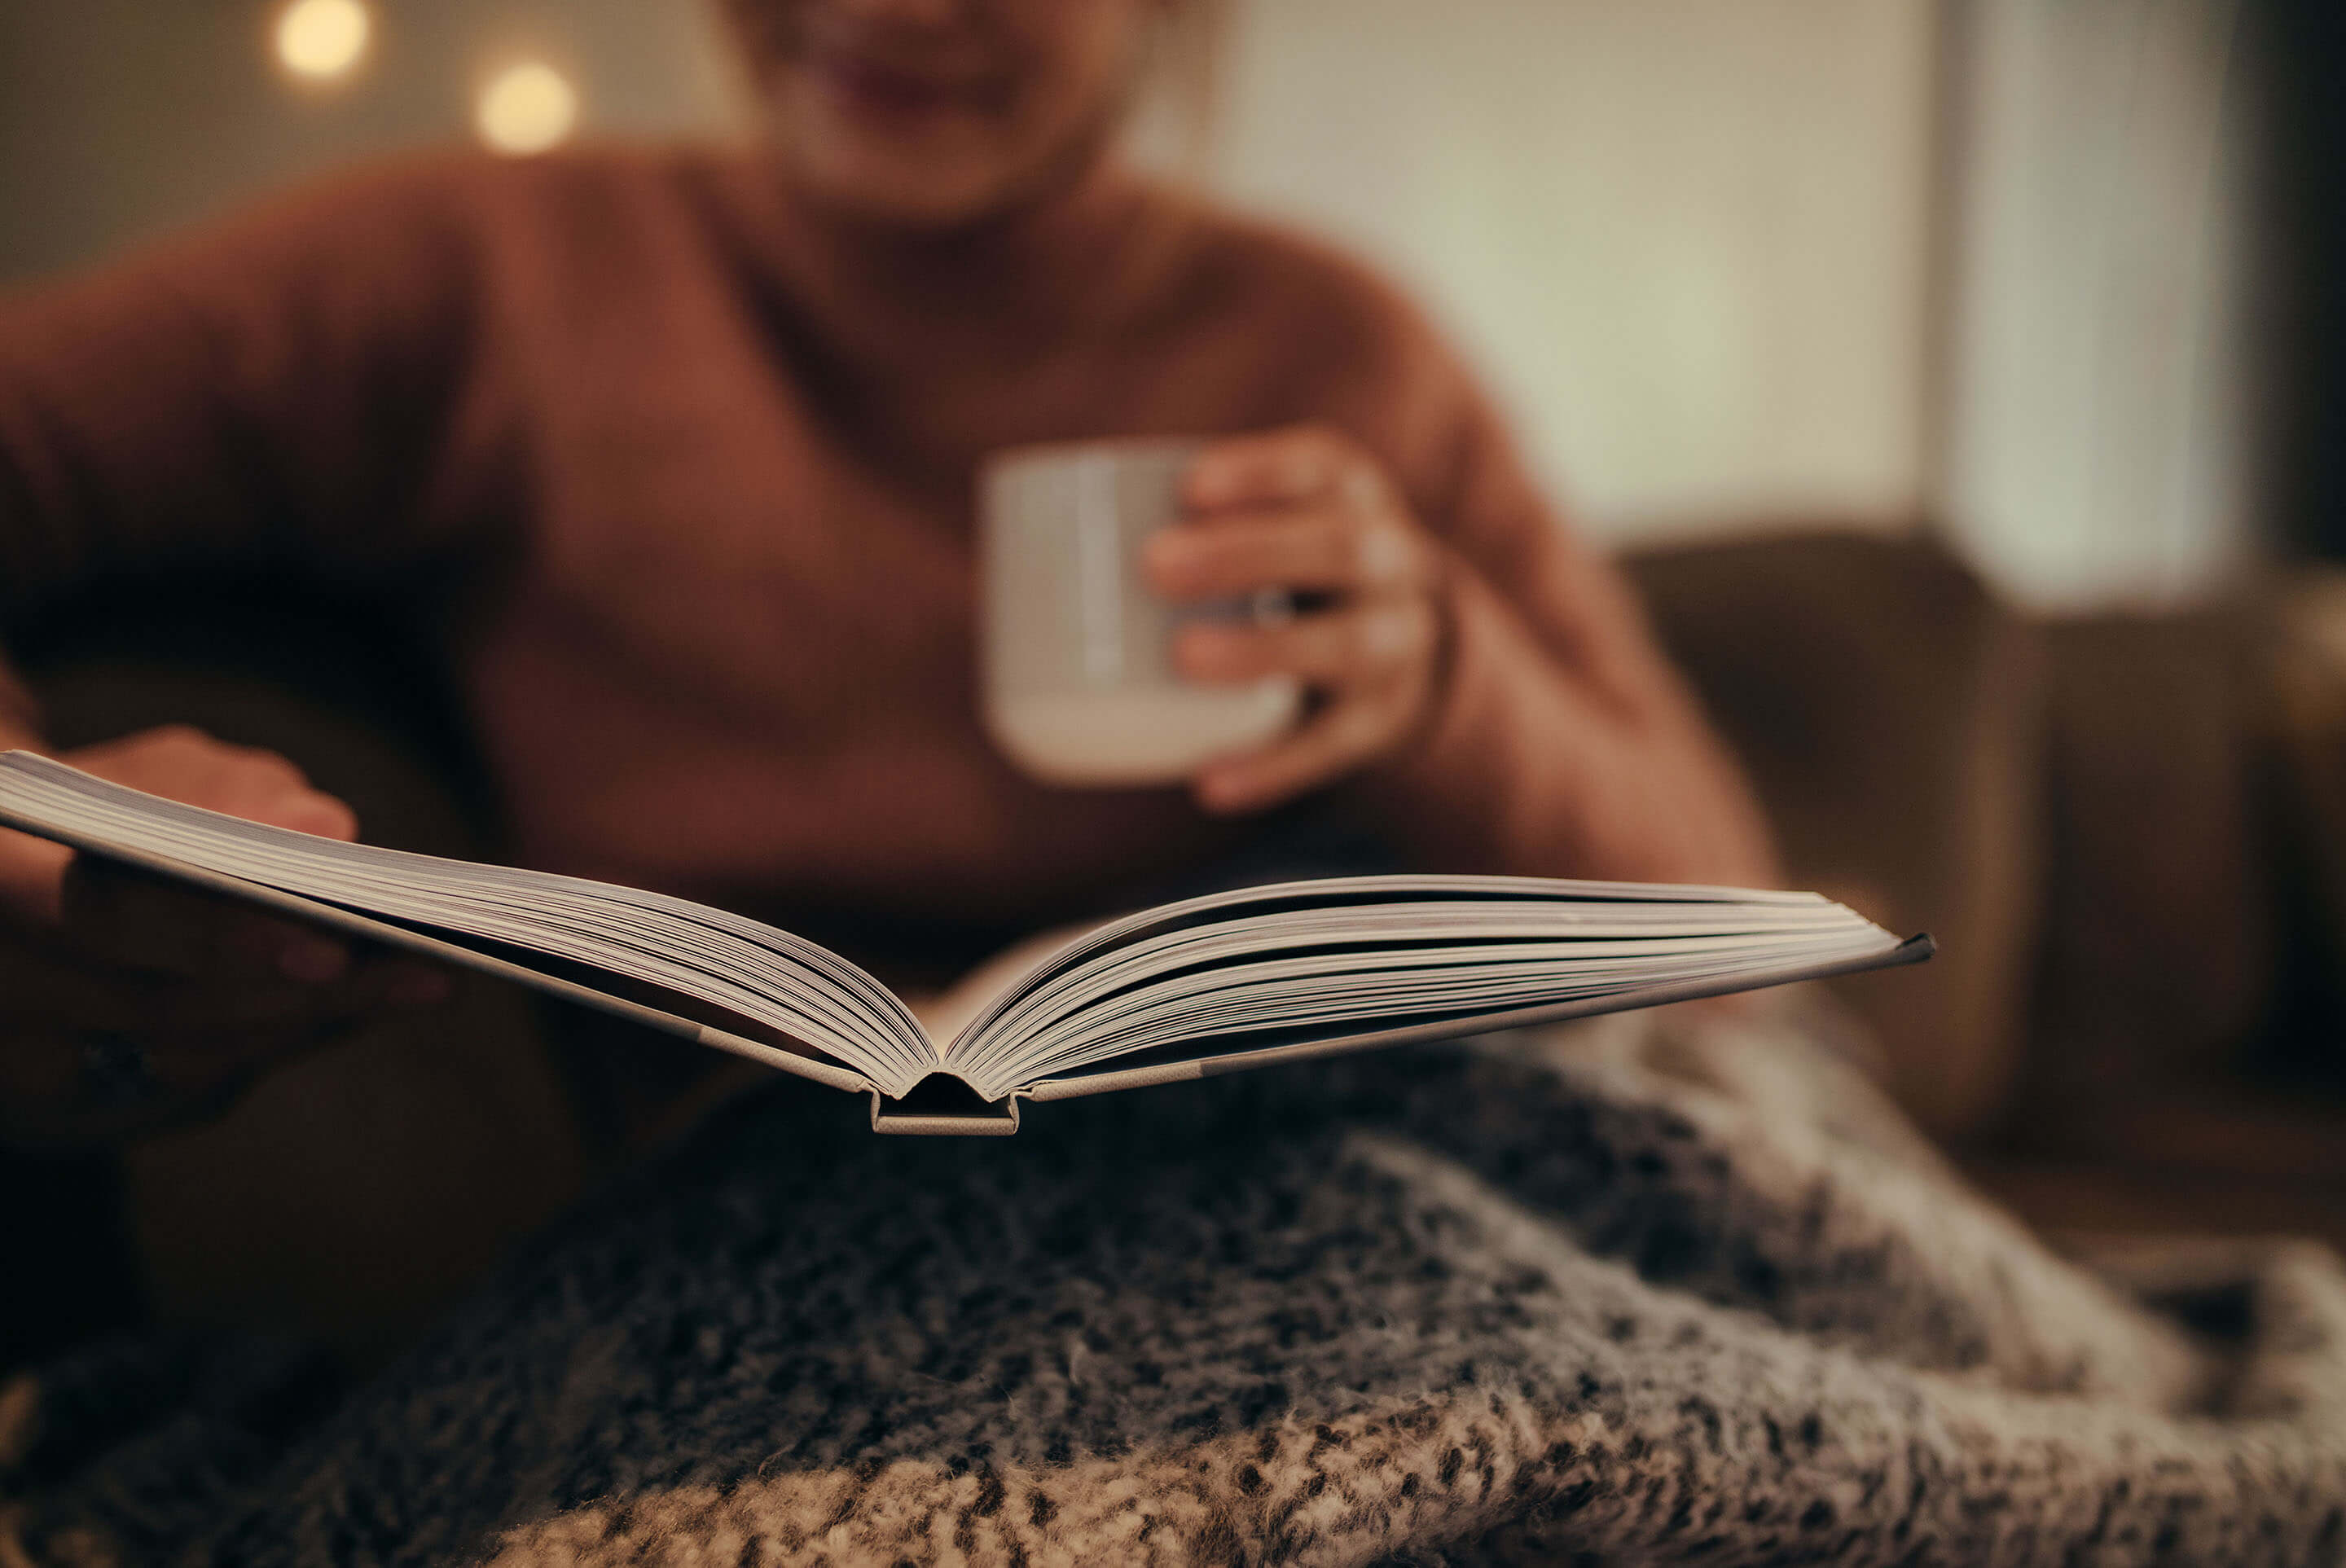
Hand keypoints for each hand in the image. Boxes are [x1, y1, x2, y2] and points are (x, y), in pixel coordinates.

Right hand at [0, 725, 450, 1147]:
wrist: (24, 877)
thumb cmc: (116, 805)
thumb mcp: (160, 771)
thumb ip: (230, 788)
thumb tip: (322, 828)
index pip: (100, 918)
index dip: (216, 935)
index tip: (332, 943)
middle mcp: (0, 982)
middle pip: (159, 1007)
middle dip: (305, 993)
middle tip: (424, 972)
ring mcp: (27, 1054)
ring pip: (187, 1056)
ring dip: (313, 1021)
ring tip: (425, 980)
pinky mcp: (78, 1098)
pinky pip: (198, 1080)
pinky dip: (287, 1038)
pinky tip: (369, 1005)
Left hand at [1145, 424, 1445, 813]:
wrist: (1405, 645)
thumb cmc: (1292, 568)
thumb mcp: (1275, 523)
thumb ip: (1193, 524)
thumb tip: (1023, 554)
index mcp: (1352, 495)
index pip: (1321, 467)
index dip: (1261, 473)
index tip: (1188, 487)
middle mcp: (1392, 561)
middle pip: (1337, 548)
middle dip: (1248, 553)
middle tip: (1156, 566)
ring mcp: (1398, 643)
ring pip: (1348, 645)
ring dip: (1264, 649)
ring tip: (1185, 657)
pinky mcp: (1383, 720)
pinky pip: (1334, 746)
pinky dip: (1272, 767)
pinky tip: (1211, 783)